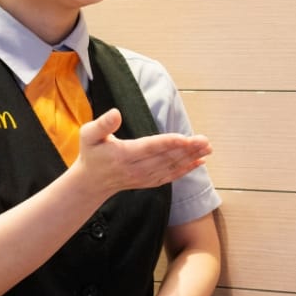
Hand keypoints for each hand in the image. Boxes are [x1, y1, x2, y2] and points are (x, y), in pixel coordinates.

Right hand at [75, 108, 210, 193]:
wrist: (91, 182)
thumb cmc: (91, 153)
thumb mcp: (88, 135)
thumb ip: (102, 124)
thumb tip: (116, 112)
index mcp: (123, 155)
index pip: (149, 148)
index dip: (168, 142)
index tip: (185, 137)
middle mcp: (136, 169)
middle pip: (165, 158)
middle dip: (187, 149)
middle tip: (205, 140)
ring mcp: (144, 177)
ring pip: (171, 167)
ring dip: (191, 157)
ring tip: (207, 147)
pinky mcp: (149, 182)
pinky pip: (170, 175)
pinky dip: (186, 169)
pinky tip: (200, 161)